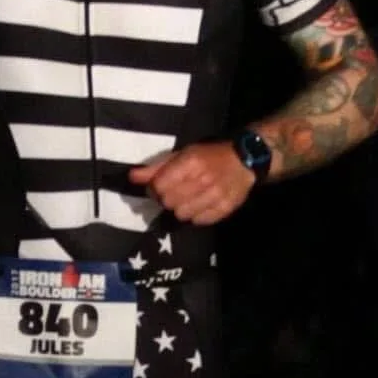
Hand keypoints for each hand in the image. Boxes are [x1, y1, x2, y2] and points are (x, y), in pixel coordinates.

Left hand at [128, 142, 254, 225]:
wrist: (245, 160)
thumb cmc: (208, 156)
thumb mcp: (182, 155)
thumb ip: (156, 168)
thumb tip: (132, 177)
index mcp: (190, 163)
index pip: (159, 187)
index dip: (155, 188)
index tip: (160, 186)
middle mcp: (203, 180)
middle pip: (168, 202)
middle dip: (167, 199)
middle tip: (175, 192)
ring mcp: (215, 196)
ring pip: (182, 215)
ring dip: (181, 209)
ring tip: (188, 199)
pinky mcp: (224, 209)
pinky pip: (199, 222)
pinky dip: (196, 216)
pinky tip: (201, 205)